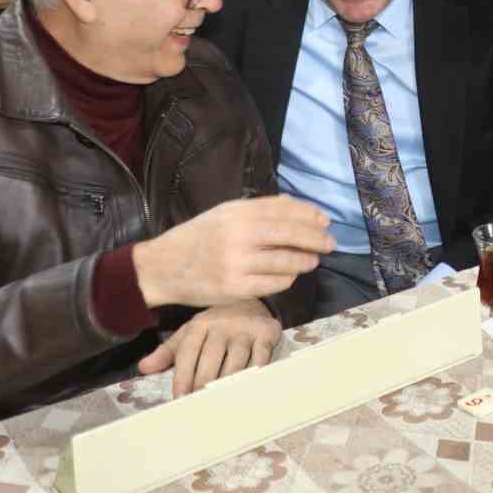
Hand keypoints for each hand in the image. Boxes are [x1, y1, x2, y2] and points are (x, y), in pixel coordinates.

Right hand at [133, 196, 333, 307]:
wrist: (162, 267)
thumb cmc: (197, 238)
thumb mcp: (224, 213)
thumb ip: (259, 208)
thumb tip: (295, 203)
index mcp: (236, 212)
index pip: (283, 210)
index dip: (308, 215)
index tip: (324, 221)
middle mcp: (237, 235)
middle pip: (290, 234)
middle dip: (316, 239)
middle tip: (330, 243)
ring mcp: (237, 263)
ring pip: (286, 261)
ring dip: (305, 261)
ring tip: (312, 260)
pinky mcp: (235, 289)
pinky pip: (275, 284)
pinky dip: (287, 279)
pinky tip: (290, 275)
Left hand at [138, 299, 281, 398]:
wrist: (250, 301)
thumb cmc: (216, 325)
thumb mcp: (190, 333)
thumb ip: (168, 352)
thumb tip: (143, 368)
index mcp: (199, 325)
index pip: (187, 352)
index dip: (182, 376)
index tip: (180, 398)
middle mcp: (222, 324)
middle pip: (210, 357)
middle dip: (204, 382)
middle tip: (200, 403)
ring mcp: (244, 328)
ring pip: (236, 358)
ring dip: (228, 381)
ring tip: (222, 400)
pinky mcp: (266, 332)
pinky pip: (261, 354)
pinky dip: (256, 371)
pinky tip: (250, 385)